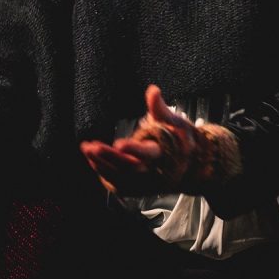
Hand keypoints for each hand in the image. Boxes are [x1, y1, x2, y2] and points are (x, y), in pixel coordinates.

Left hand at [80, 84, 198, 195]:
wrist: (191, 168)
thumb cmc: (181, 141)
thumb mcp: (175, 122)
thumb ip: (159, 108)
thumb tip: (152, 90)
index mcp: (164, 153)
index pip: (148, 153)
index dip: (134, 150)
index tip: (119, 143)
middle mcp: (154, 171)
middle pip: (129, 167)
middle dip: (109, 157)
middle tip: (92, 146)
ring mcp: (145, 182)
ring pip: (120, 177)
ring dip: (102, 164)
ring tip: (87, 149)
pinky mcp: (138, 188)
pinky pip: (118, 184)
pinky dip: (104, 173)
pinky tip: (93, 160)